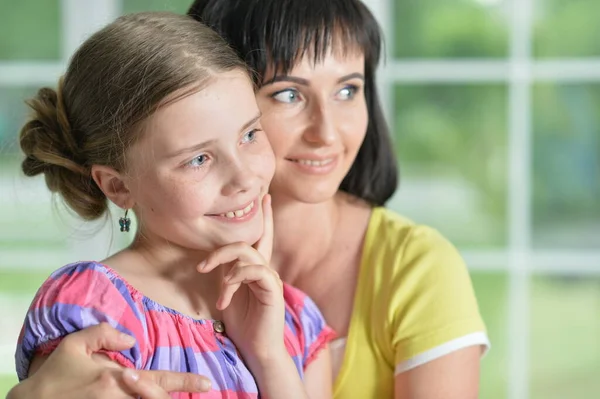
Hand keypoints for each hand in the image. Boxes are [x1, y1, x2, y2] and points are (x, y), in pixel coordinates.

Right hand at [7, 323, 210, 398]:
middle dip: (175, 396)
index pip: (158, 380)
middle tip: (198, 387)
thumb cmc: (55, 374)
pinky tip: (153, 395)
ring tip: (175, 394)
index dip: (185, 382)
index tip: (206, 383)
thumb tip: (131, 340)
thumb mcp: (75, 345)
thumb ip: (104, 333)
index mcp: (115, 380)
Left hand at [198, 194, 284, 362]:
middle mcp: (265, 270)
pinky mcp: (272, 290)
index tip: (265, 197)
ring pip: (248, 254)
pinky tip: (224, 297)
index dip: (264, 217)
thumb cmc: (243, 325)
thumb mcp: (228, 294)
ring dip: (225, 267)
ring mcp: (270, 279)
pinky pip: (254, 270)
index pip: (261, 237)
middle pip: (249, 241)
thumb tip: (210, 259)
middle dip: (223, 247)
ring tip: (215, 288)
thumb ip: (225, 274)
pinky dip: (235, 279)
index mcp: (256, 270)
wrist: (257, 350)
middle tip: (202, 265)